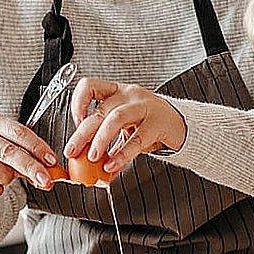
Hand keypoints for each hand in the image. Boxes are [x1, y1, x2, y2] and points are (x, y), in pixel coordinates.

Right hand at [0, 114, 60, 198]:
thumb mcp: (13, 152)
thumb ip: (31, 159)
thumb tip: (51, 175)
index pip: (20, 132)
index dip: (38, 147)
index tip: (51, 161)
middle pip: (11, 152)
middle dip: (31, 168)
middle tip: (46, 180)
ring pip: (1, 173)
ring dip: (8, 181)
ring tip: (2, 177)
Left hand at [64, 78, 186, 172]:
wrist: (181, 124)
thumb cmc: (148, 123)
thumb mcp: (124, 128)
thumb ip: (107, 144)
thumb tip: (88, 166)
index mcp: (116, 91)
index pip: (89, 86)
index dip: (78, 104)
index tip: (76, 123)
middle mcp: (128, 96)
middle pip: (100, 110)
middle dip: (83, 133)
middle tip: (73, 151)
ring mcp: (144, 107)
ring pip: (116, 118)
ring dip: (101, 139)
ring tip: (93, 157)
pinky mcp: (157, 124)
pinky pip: (137, 139)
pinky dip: (122, 154)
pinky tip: (113, 165)